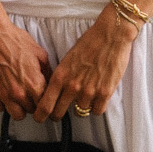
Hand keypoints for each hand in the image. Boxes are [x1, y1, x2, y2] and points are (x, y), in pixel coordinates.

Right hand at [0, 12, 50, 119]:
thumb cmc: (13, 41)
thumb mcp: (40, 54)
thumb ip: (47, 71)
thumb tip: (51, 81)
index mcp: (33, 83)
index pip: (45, 105)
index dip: (46, 101)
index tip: (44, 99)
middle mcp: (18, 92)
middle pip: (32, 111)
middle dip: (33, 104)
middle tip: (31, 95)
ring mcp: (3, 94)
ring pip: (16, 115)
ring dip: (20, 108)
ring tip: (20, 98)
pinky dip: (3, 103)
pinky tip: (6, 94)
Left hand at [34, 5, 134, 119]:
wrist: (111, 34)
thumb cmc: (90, 42)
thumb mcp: (68, 58)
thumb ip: (62, 76)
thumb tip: (56, 90)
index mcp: (60, 76)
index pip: (45, 104)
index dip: (41, 115)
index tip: (41, 117)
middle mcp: (72, 86)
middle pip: (59, 113)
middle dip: (58, 115)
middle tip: (60, 113)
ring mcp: (89, 91)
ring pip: (80, 111)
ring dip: (82, 106)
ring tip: (87, 94)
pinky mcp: (105, 93)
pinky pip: (97, 111)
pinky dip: (97, 106)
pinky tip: (97, 97)